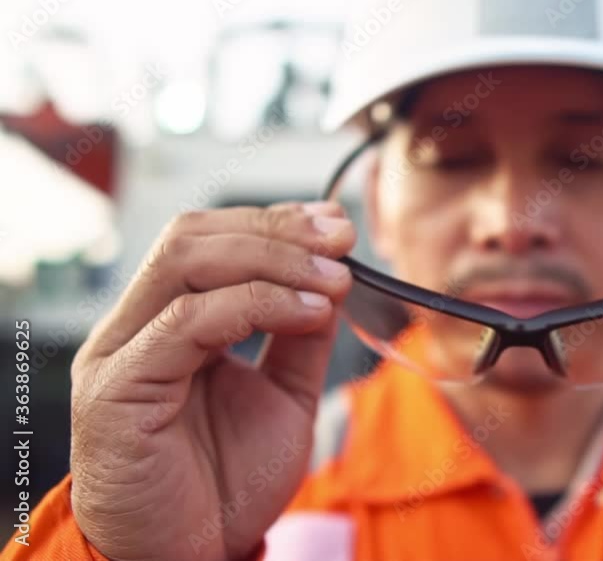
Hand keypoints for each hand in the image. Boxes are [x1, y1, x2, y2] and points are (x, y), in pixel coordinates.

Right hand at [69, 202, 354, 560]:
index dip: (274, 222)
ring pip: (185, 264)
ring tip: (332, 278)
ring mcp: (122, 355)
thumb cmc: (226, 485)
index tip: (337, 224)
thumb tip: (330, 277)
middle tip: (338, 239)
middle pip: (193, 238)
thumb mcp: (284, 396)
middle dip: (275, 229)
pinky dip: (255, 304)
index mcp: (170, 323)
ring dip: (273, 259)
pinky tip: (308, 312)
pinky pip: (186, 322)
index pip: (210, 240)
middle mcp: (138, 329)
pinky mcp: (118, 391)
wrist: (192, 558)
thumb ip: (300, 338)